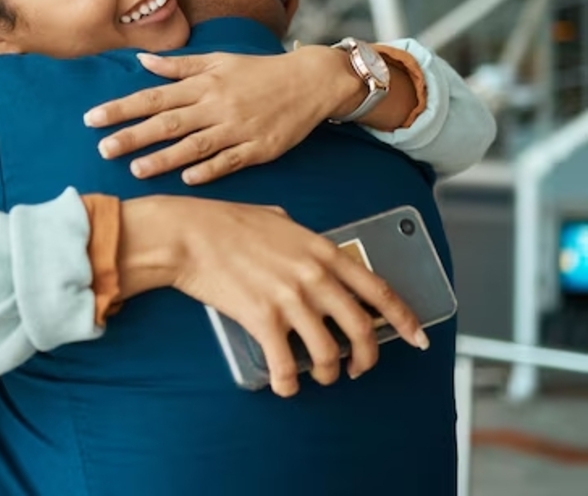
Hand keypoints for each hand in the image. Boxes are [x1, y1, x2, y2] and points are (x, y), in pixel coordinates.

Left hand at [84, 48, 361, 184]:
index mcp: (203, 84)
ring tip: (136, 170)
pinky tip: (187, 179)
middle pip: (168, 122)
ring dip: (164, 158)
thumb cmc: (259, 71)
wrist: (311, 81)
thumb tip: (142, 61)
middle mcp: (216, 105)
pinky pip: (230, 161)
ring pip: (195, 145)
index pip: (153, 96)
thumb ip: (179, 65)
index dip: (121, 108)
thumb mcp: (218, 60)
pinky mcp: (258, 148)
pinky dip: (209, 169)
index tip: (92, 118)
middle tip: (103, 148)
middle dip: (133, 135)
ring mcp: (237, 128)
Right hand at [117, 196, 428, 395]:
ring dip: (329, 373)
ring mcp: (290, 300)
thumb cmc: (225, 223)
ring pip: (329, 353)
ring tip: (321, 376)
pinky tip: (285, 385)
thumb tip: (306, 248)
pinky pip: (287, 365)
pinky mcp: (262, 320)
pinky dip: (289, 383)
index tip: (416, 337)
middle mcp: (314, 277)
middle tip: (360, 368)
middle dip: (367, 357)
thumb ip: (300, 237)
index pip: (377, 289)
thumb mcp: (276, 218)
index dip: (403, 318)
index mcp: (322, 250)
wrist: (188, 235)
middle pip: (361, 329)